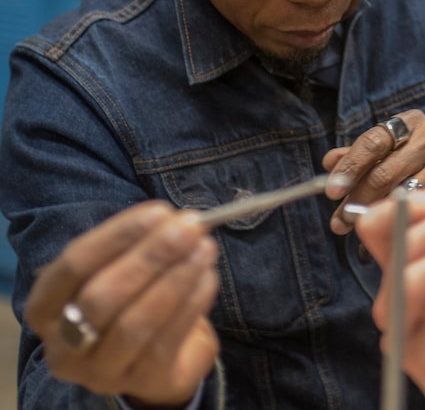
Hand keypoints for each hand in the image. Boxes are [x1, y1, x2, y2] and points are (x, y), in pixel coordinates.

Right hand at [24, 201, 218, 405]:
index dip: (117, 235)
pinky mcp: (141, 382)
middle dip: (151, 257)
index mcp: (47, 307)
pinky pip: (166, 341)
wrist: (155, 356)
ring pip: (135, 323)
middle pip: (103, 296)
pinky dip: (191, 303)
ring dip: (175, 279)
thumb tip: (179, 218)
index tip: (160, 212)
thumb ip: (142, 242)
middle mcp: (64, 346)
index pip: (74, 265)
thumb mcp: (123, 268)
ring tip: (205, 248)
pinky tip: (208, 277)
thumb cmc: (132, 299)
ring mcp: (100, 371)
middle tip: (190, 227)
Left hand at [323, 109, 424, 233]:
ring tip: (359, 228)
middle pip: (384, 173)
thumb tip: (330, 162)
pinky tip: (388, 230)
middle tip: (340, 221)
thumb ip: (358, 156)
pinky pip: (421, 210)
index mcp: (409, 122)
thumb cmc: (413, 161)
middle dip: (357, 199)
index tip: (332, 191)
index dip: (349, 167)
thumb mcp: (388, 150)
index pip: (372, 143)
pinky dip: (400, 220)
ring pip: (402, 195)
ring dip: (376, 214)